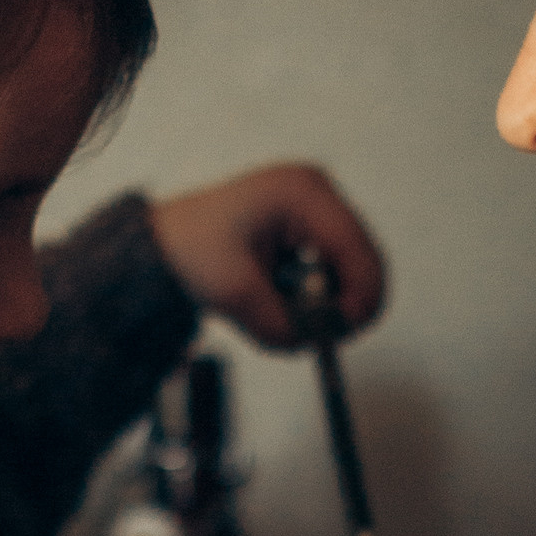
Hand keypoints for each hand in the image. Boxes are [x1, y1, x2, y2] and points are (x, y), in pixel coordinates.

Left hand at [148, 164, 385, 348]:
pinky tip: (285, 296)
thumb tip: (312, 342)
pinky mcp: (316, 228)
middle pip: (365, 260)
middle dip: (344, 303)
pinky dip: (320, 295)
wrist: (171, 244)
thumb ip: (279, 324)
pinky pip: (339, 271)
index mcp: (302, 193)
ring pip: (355, 270)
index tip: (339, 333)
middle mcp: (319, 192)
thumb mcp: (232, 293)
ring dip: (329, 301)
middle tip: (314, 333)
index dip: (359, 297)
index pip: (356, 250)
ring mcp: (320, 208)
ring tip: (283, 308)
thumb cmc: (192, 250)